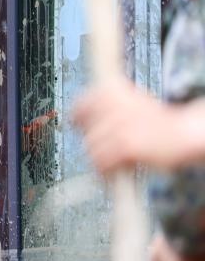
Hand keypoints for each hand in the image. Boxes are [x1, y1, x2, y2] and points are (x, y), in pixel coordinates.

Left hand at [73, 80, 193, 173]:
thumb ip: (106, 108)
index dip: (79, 120)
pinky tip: (118, 169)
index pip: (80, 105)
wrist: (184, 134)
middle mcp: (112, 105)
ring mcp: (118, 125)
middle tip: (111, 148)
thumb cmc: (159, 123)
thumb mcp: (131, 104)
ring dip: (102, 159)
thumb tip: (76, 119)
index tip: (80, 128)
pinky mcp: (124, 144)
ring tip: (118, 160)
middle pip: (86, 133)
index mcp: (112, 90)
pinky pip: (101, 162)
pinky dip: (106, 171)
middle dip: (96, 143)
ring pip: (91, 149)